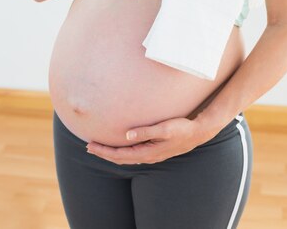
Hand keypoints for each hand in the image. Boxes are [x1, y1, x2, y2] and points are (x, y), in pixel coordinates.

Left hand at [86, 116, 212, 164]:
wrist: (198, 133)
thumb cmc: (181, 128)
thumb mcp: (164, 128)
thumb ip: (146, 131)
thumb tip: (126, 135)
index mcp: (147, 152)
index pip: (119, 155)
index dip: (104, 151)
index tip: (90, 145)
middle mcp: (148, 156)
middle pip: (120, 158)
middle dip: (104, 153)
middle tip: (88, 146)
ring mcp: (151, 155)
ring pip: (126, 157)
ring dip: (112, 153)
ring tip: (100, 147)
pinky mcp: (154, 151)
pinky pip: (133, 154)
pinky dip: (122, 151)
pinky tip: (121, 147)